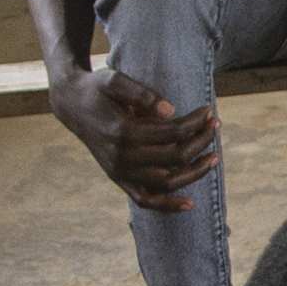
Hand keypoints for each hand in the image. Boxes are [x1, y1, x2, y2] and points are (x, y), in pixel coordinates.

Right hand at [55, 64, 218, 208]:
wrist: (71, 105)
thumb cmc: (97, 89)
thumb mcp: (115, 80)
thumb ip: (142, 94)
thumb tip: (171, 110)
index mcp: (123, 131)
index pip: (171, 133)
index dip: (195, 123)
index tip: (208, 112)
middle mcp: (122, 156)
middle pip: (174, 157)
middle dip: (200, 142)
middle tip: (215, 126)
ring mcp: (120, 171)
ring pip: (166, 182)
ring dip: (194, 172)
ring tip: (214, 158)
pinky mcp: (118, 179)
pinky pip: (145, 200)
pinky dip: (168, 205)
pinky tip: (190, 204)